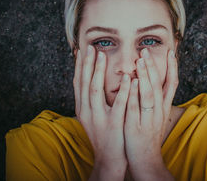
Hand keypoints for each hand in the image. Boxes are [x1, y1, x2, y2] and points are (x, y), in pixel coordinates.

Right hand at [74, 45, 129, 179]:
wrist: (109, 160)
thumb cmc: (103, 135)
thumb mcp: (92, 117)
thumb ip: (91, 100)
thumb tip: (91, 81)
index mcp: (82, 108)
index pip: (78, 83)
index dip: (79, 66)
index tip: (81, 50)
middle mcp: (86, 111)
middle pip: (84, 83)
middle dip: (87, 63)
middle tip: (90, 47)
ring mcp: (99, 118)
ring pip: (95, 91)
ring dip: (98, 71)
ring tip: (102, 55)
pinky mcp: (113, 125)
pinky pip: (118, 105)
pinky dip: (123, 90)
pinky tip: (128, 78)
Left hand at [124, 48, 177, 179]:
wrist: (146, 160)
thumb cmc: (148, 134)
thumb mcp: (156, 115)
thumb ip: (155, 98)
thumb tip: (151, 79)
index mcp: (164, 107)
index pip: (172, 84)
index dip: (173, 67)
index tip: (170, 51)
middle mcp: (159, 111)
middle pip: (159, 86)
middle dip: (153, 67)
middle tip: (146, 50)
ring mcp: (149, 119)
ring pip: (149, 95)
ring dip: (145, 76)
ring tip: (140, 61)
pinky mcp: (137, 127)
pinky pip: (136, 109)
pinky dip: (135, 95)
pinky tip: (131, 82)